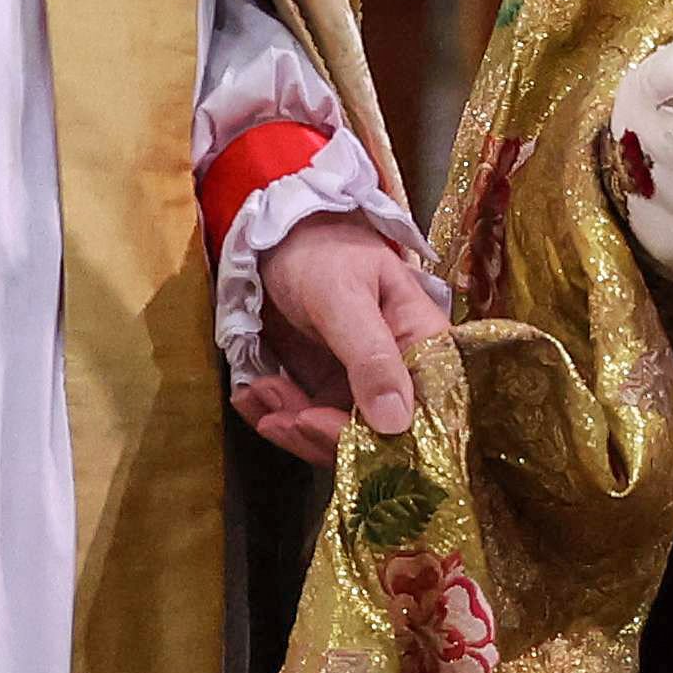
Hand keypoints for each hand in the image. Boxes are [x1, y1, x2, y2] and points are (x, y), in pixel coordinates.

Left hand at [240, 211, 447, 466]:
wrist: (283, 235)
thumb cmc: (325, 252)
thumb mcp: (345, 299)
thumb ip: (370, 358)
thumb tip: (398, 425)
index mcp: (423, 346)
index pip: (420, 414)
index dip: (376, 436)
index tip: (318, 422)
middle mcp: (401, 375)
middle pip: (376, 436)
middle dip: (319, 434)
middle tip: (278, 416)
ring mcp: (362, 385)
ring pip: (335, 436)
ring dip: (290, 424)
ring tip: (257, 393)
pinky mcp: (328, 387)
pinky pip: (306, 420)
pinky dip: (273, 415)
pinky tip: (249, 397)